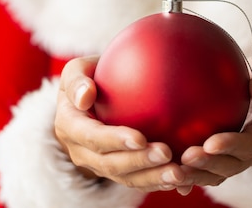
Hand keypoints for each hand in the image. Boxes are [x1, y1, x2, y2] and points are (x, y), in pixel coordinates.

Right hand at [54, 56, 186, 191]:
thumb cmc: (89, 74)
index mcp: (69, 127)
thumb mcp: (77, 69)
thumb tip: (85, 96)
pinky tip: (181, 180)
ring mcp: (98, 164)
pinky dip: (158, 181)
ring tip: (178, 174)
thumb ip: (76, 80)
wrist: (91, 95)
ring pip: (125, 178)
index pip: (91, 137)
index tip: (140, 138)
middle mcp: (80, 151)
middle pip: (110, 163)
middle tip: (166, 154)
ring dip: (152, 178)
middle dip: (138, 162)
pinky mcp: (116, 171)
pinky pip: (137, 180)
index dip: (114, 140)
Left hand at [177, 56, 251, 194]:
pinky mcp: (221, 159)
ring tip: (174, 171)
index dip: (232, 146)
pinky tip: (165, 176)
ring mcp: (237, 158)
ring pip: (217, 173)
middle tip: (187, 158)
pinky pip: (204, 170)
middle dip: (210, 165)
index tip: (211, 143)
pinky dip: (187, 177)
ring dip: (196, 175)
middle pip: (233, 165)